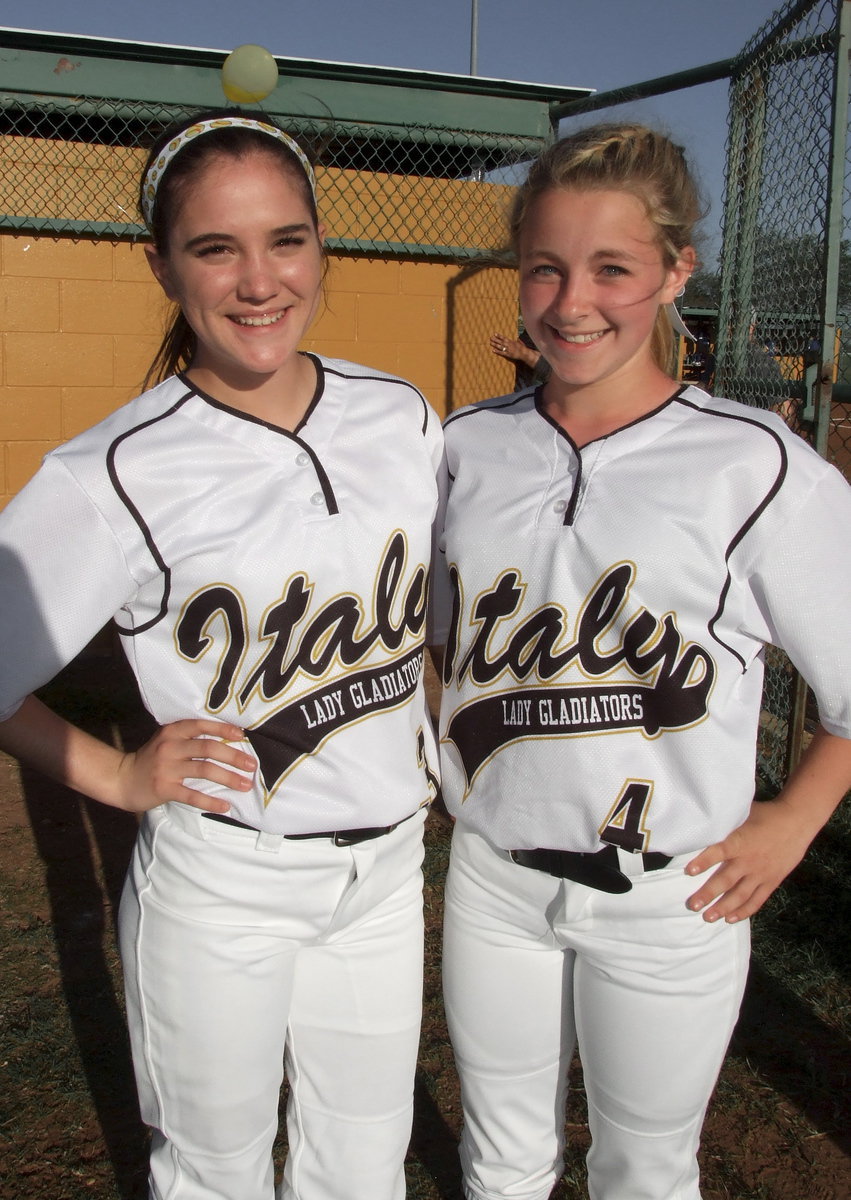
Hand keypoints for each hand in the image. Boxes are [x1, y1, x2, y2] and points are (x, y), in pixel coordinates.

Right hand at [115, 719, 255, 813]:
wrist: (122, 779)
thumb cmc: (152, 759)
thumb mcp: (167, 740)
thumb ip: (190, 738)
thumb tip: (227, 741)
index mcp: (173, 731)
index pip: (201, 725)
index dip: (224, 729)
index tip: (244, 736)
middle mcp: (170, 747)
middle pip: (208, 748)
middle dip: (233, 756)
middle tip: (252, 765)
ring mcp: (166, 768)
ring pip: (204, 770)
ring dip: (228, 778)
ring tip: (245, 785)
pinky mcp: (164, 788)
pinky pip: (192, 795)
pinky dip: (211, 801)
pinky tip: (226, 806)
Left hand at [490, 333, 522, 359]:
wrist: (524, 353)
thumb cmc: (523, 348)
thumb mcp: (520, 343)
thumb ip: (518, 340)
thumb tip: (518, 338)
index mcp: (511, 341)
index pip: (504, 338)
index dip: (499, 336)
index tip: (495, 334)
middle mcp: (509, 345)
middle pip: (500, 342)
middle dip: (495, 340)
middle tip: (490, 338)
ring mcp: (508, 349)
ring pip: (500, 347)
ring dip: (495, 345)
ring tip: (490, 343)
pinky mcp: (508, 354)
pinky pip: (501, 353)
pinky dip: (497, 351)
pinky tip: (493, 350)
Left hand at [684, 797, 814, 922]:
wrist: (797, 821)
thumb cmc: (766, 814)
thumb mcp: (742, 813)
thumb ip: (725, 824)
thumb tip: (702, 823)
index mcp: (740, 841)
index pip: (719, 851)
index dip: (704, 861)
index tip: (689, 871)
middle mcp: (749, 860)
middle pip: (726, 880)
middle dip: (708, 894)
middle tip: (693, 905)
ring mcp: (761, 873)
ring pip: (740, 895)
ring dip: (723, 907)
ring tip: (708, 918)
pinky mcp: (772, 881)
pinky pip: (757, 900)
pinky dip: (744, 910)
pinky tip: (730, 919)